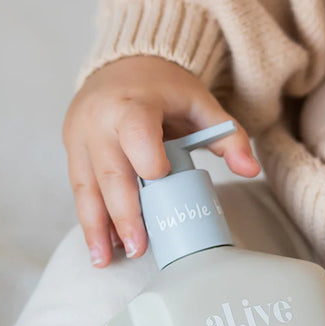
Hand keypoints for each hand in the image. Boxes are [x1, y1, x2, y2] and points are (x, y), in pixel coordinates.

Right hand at [62, 56, 259, 266]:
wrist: (123, 65)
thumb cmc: (165, 89)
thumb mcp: (201, 105)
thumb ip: (227, 136)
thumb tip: (251, 170)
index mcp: (134, 103)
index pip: (136, 131)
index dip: (147, 158)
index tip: (160, 180)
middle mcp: (100, 120)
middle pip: (111, 172)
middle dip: (124, 214)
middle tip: (139, 248)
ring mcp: (81, 136)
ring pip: (87, 187)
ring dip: (97, 227)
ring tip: (105, 260)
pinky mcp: (73, 150)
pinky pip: (80, 189)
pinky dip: (91, 219)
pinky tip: (101, 245)